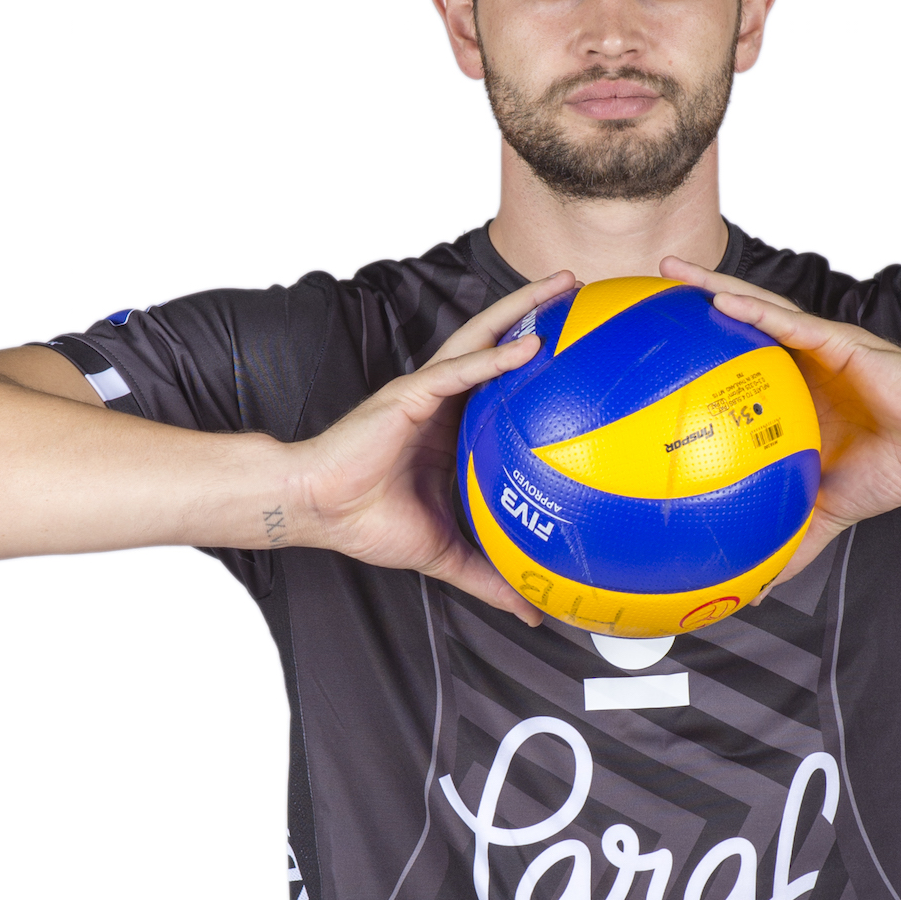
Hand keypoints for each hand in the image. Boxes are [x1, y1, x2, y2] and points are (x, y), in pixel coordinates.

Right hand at [285, 272, 572, 620]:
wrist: (319, 510)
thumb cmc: (368, 522)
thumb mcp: (448, 553)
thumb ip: (490, 575)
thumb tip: (533, 612)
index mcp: (453, 427)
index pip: (501, 384)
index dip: (537, 361)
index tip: (581, 349)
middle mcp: (444, 400)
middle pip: (497, 343)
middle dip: (537, 311)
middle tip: (579, 289)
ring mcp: (427, 393)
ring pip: (481, 339)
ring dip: (522, 310)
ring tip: (562, 287)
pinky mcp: (409, 395)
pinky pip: (457, 371)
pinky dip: (493, 358)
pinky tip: (528, 345)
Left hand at [660, 258, 900, 575]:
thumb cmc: (893, 468)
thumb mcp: (824, 514)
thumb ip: (790, 545)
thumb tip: (756, 590)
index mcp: (791, 393)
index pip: (735, 365)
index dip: (696, 351)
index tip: (650, 351)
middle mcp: (799, 363)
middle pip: (735, 324)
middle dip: (691, 303)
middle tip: (647, 292)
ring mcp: (817, 348)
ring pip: (756, 309)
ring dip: (713, 288)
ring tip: (673, 276)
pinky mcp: (841, 342)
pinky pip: (792, 323)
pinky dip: (756, 313)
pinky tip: (722, 302)